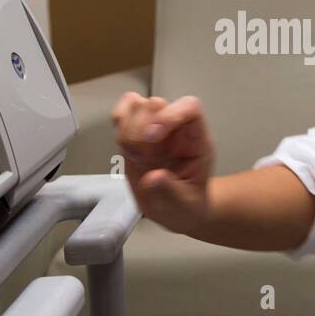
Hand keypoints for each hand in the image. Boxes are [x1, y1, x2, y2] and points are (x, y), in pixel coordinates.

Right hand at [112, 92, 214, 235]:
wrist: (177, 211)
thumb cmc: (187, 204)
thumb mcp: (184, 205)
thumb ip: (170, 191)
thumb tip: (153, 177)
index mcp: (196, 140)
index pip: (189, 107)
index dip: (169, 115)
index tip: (152, 137)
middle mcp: (176, 129)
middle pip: (156, 104)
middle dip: (143, 134)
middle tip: (146, 161)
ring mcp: (154, 129)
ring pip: (135, 105)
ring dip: (128, 133)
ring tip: (137, 158)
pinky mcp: (134, 134)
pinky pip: (122, 114)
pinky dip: (118, 127)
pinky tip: (127, 150)